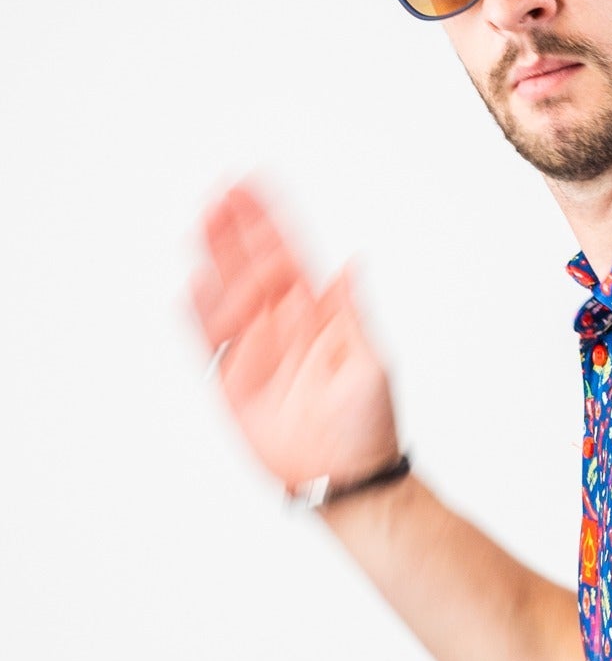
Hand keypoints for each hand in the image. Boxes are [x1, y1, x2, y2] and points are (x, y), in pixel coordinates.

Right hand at [189, 184, 398, 494]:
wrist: (348, 477)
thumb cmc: (369, 426)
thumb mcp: (370, 365)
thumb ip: (352, 313)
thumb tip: (352, 262)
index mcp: (319, 314)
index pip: (289, 253)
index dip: (269, 218)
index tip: (253, 183)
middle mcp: (283, 325)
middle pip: (251, 264)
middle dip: (235, 227)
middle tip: (220, 190)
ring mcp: (255, 349)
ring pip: (226, 292)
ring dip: (214, 258)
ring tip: (202, 221)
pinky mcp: (233, 381)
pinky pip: (208, 340)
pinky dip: (197, 313)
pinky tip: (191, 282)